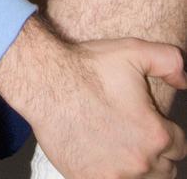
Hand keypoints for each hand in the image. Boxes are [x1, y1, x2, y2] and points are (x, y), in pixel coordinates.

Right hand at [38, 38, 185, 178]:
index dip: (168, 132)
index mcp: (155, 134)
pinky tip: (103, 156)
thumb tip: (185, 81)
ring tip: (123, 148)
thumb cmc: (87, 68)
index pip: (180, 146)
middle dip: (157, 154)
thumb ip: (169, 61)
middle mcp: (139, 161)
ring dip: (139, 168)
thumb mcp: (133, 51)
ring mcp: (114, 176)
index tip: (153, 124)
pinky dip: (113, 173)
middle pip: (165, 170)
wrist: (45, 83)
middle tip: (138, 136)